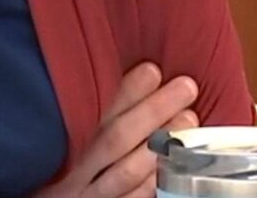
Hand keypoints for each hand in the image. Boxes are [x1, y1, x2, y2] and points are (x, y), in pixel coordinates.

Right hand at [37, 62, 198, 197]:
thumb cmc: (67, 172)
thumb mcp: (70, 143)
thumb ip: (96, 116)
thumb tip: (137, 77)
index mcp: (67, 144)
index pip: (97, 112)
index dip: (125, 92)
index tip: (152, 70)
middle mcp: (78, 170)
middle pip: (115, 137)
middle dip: (152, 110)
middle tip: (186, 87)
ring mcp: (92, 195)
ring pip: (127, 170)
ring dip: (161, 144)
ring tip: (189, 120)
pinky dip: (153, 183)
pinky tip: (175, 165)